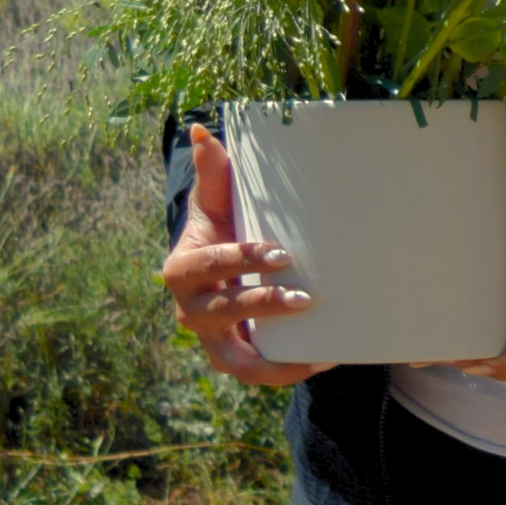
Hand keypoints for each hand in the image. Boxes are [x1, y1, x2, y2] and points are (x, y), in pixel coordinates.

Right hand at [160, 123, 334, 386]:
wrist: (221, 272)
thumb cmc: (222, 230)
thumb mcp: (217, 204)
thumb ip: (213, 172)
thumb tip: (203, 131)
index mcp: (183, 269)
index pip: (209, 265)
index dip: (241, 260)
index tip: (281, 254)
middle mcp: (190, 310)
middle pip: (222, 312)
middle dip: (261, 304)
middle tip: (306, 298)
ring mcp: (211, 339)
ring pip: (235, 358)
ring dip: (273, 357)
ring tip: (316, 351)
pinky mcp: (234, 357)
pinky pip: (255, 372)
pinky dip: (284, 371)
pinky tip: (322, 361)